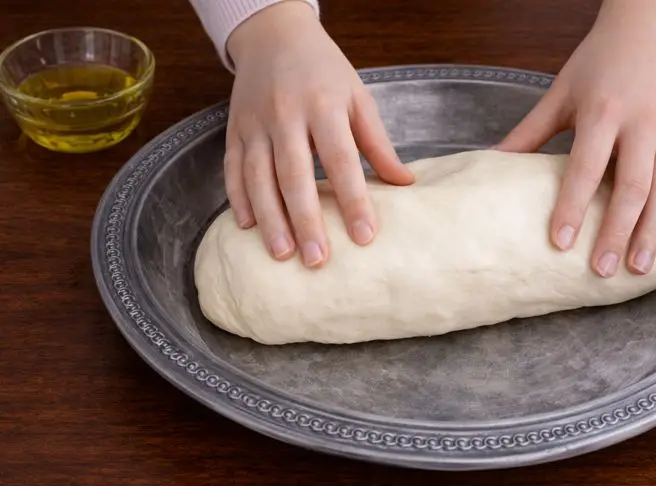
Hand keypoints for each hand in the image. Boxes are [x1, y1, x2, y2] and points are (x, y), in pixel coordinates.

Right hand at [225, 1, 413, 267]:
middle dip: (306, 220)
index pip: (342, 159)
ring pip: (258, 177)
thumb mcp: (358, 97)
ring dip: (270, 218)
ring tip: (282, 254)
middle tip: (317, 260)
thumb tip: (404, 183)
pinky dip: (238, 199)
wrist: (273, 36)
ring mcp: (255, 123)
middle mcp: (285, 115)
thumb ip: (377, 143)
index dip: (353, 200)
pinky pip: (232, 169)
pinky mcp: (234, 131)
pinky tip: (247, 227)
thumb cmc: (323, 71)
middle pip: (295, 174)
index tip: (365, 236)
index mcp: (324, 105)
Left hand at [497, 0, 655, 276]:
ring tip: (638, 270)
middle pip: (632, 187)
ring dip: (653, 233)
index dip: (572, 206)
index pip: (586, 167)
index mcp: (604, 112)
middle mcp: (643, 125)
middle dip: (616, 232)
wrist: (654, 26)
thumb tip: (491, 161)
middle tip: (600, 270)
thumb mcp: (561, 92)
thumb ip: (529, 132)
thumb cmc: (600, 61)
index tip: (559, 242)